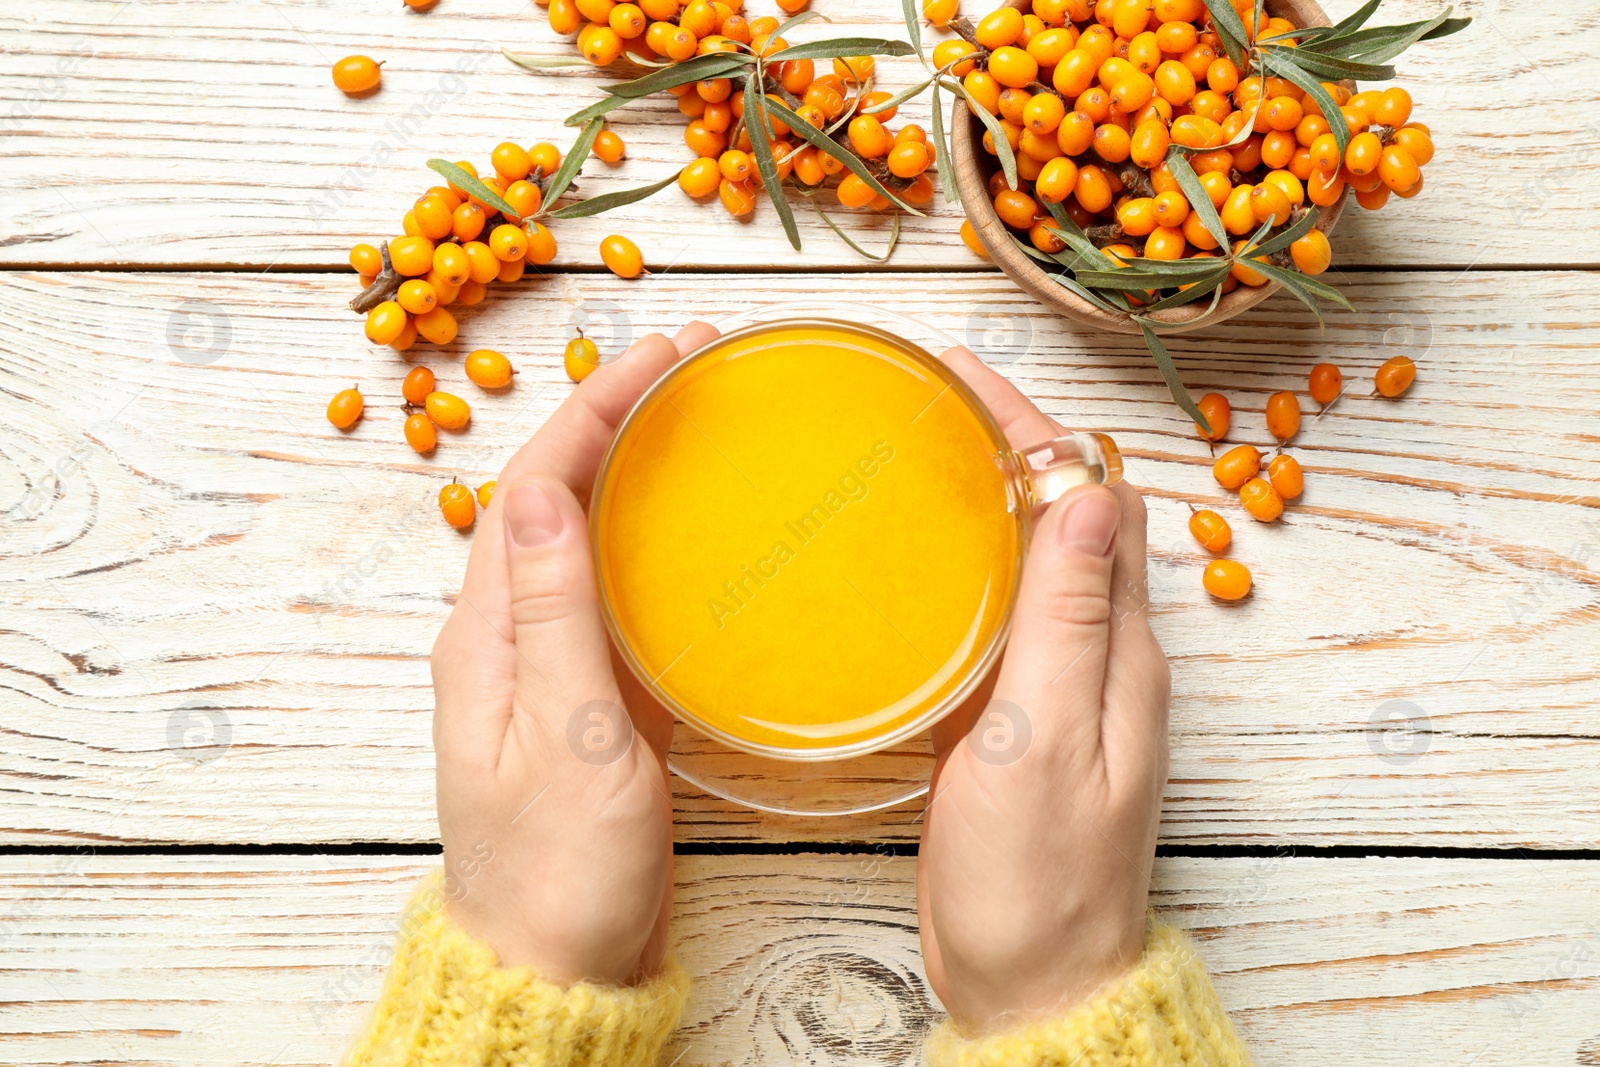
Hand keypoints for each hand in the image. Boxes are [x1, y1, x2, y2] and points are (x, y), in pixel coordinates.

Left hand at [431, 321, 719, 984]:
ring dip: (632, 470)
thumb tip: (547, 487)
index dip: (593, 408)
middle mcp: (505, 638)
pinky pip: (612, 598)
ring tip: (697, 422)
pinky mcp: (587, 704)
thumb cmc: (558, 870)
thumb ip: (554, 611)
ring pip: (585, 539)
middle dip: (613, 417)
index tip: (662, 356)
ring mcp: (545, 670)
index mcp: (486, 635)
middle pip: (555, 496)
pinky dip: (650, 546)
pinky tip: (696, 535)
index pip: (535, 486)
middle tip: (691, 366)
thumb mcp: (566, 734)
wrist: (553, 971)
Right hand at [917, 348, 1170, 1031]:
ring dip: (988, 498)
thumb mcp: (1044, 743)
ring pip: (1032, 561)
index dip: (1032, 428)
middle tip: (930, 399)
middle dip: (1009, 445)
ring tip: (919, 454)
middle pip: (1065, 515)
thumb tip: (1089, 493)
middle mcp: (1099, 658)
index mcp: (1117, 652)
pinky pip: (1002, 618)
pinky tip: (917, 564)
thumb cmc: (1037, 883)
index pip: (1090, 499)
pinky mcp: (1018, 722)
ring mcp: (1059, 690)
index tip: (965, 377)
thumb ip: (1065, 621)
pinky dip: (967, 568)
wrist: (1033, 985)